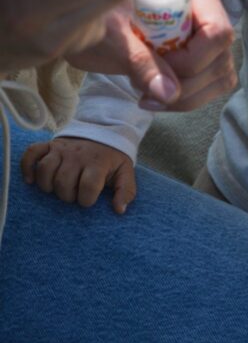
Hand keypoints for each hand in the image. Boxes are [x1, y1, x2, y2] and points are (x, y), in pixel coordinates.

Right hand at [21, 136, 135, 213]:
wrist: (103, 132)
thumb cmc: (112, 158)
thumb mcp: (125, 172)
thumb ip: (126, 191)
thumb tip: (119, 210)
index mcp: (97, 163)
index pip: (88, 187)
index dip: (86, 200)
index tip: (88, 199)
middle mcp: (78, 155)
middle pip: (63, 182)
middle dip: (67, 195)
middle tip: (73, 193)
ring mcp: (62, 149)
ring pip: (45, 170)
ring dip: (48, 185)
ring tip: (56, 188)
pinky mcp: (50, 145)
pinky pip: (32, 153)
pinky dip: (27, 167)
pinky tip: (31, 181)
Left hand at [67, 0, 237, 110]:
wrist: (82, 11)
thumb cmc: (94, 11)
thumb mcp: (109, 33)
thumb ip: (139, 59)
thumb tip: (168, 93)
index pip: (217, 30)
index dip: (192, 59)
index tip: (157, 67)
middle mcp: (206, 6)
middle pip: (222, 55)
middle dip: (187, 83)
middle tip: (146, 89)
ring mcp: (206, 30)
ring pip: (222, 73)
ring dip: (188, 95)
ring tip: (149, 94)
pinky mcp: (201, 52)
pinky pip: (213, 82)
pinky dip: (189, 98)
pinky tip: (158, 96)